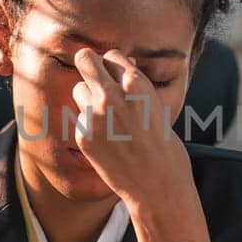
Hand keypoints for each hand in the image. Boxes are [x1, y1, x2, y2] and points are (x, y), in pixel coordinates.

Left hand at [70, 47, 213, 241]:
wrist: (158, 186)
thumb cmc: (163, 146)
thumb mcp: (155, 107)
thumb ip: (134, 90)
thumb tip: (116, 74)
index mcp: (137, 83)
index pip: (111, 55)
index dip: (113, 65)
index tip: (115, 76)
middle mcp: (112, 94)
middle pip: (85, 59)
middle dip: (89, 66)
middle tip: (93, 76)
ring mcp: (94, 115)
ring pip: (78, 89)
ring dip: (87, 98)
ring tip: (106, 117)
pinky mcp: (83, 135)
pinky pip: (79, 118)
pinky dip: (88, 126)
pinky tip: (106, 141)